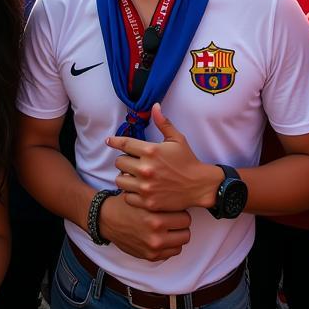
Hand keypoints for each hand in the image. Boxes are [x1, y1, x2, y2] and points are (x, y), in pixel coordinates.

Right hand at [96, 191, 190, 261]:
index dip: (181, 211)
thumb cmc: (127, 204)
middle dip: (181, 224)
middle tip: (174, 218)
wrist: (107, 219)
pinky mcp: (150, 256)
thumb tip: (182, 197)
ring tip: (169, 227)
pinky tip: (163, 236)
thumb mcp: (143, 196)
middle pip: (186, 231)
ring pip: (181, 243)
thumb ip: (161, 199)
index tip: (175, 208)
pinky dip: (170, 245)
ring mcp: (153, 248)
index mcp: (155, 218)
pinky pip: (172, 252)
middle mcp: (155, 236)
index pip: (185, 217)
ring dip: (177, 235)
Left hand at [107, 104, 221, 212]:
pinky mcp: (148, 202)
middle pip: (119, 162)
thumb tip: (155, 106)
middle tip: (131, 162)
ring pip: (120, 180)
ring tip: (132, 176)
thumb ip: (163, 123)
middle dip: (124, 160)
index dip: (114, 141)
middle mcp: (145, 168)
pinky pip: (127, 197)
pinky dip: (130, 193)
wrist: (199, 185)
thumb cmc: (187, 160)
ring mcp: (146, 187)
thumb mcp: (177, 139)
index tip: (109, 141)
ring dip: (125, 177)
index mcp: (151, 151)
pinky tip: (138, 189)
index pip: (124, 144)